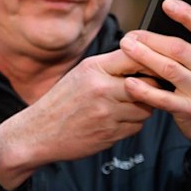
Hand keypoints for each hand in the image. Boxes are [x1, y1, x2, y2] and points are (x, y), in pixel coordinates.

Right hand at [0, 50, 151, 188]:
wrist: (38, 133)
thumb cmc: (60, 102)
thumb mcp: (81, 74)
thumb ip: (110, 67)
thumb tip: (145, 60)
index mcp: (93, 69)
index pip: (136, 57)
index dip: (150, 62)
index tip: (153, 66)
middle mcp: (101, 89)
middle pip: (148, 85)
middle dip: (150, 89)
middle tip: (144, 90)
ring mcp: (106, 113)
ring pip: (146, 109)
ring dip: (141, 109)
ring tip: (124, 107)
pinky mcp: (109, 134)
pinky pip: (136, 127)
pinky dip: (130, 125)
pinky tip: (114, 122)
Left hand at [119, 0, 190, 182]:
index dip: (186, 14)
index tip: (166, 4)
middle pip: (179, 48)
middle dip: (151, 39)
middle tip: (130, 34)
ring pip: (168, 69)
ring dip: (143, 57)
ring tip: (126, 47)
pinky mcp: (190, 110)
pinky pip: (161, 97)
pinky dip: (143, 89)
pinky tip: (128, 81)